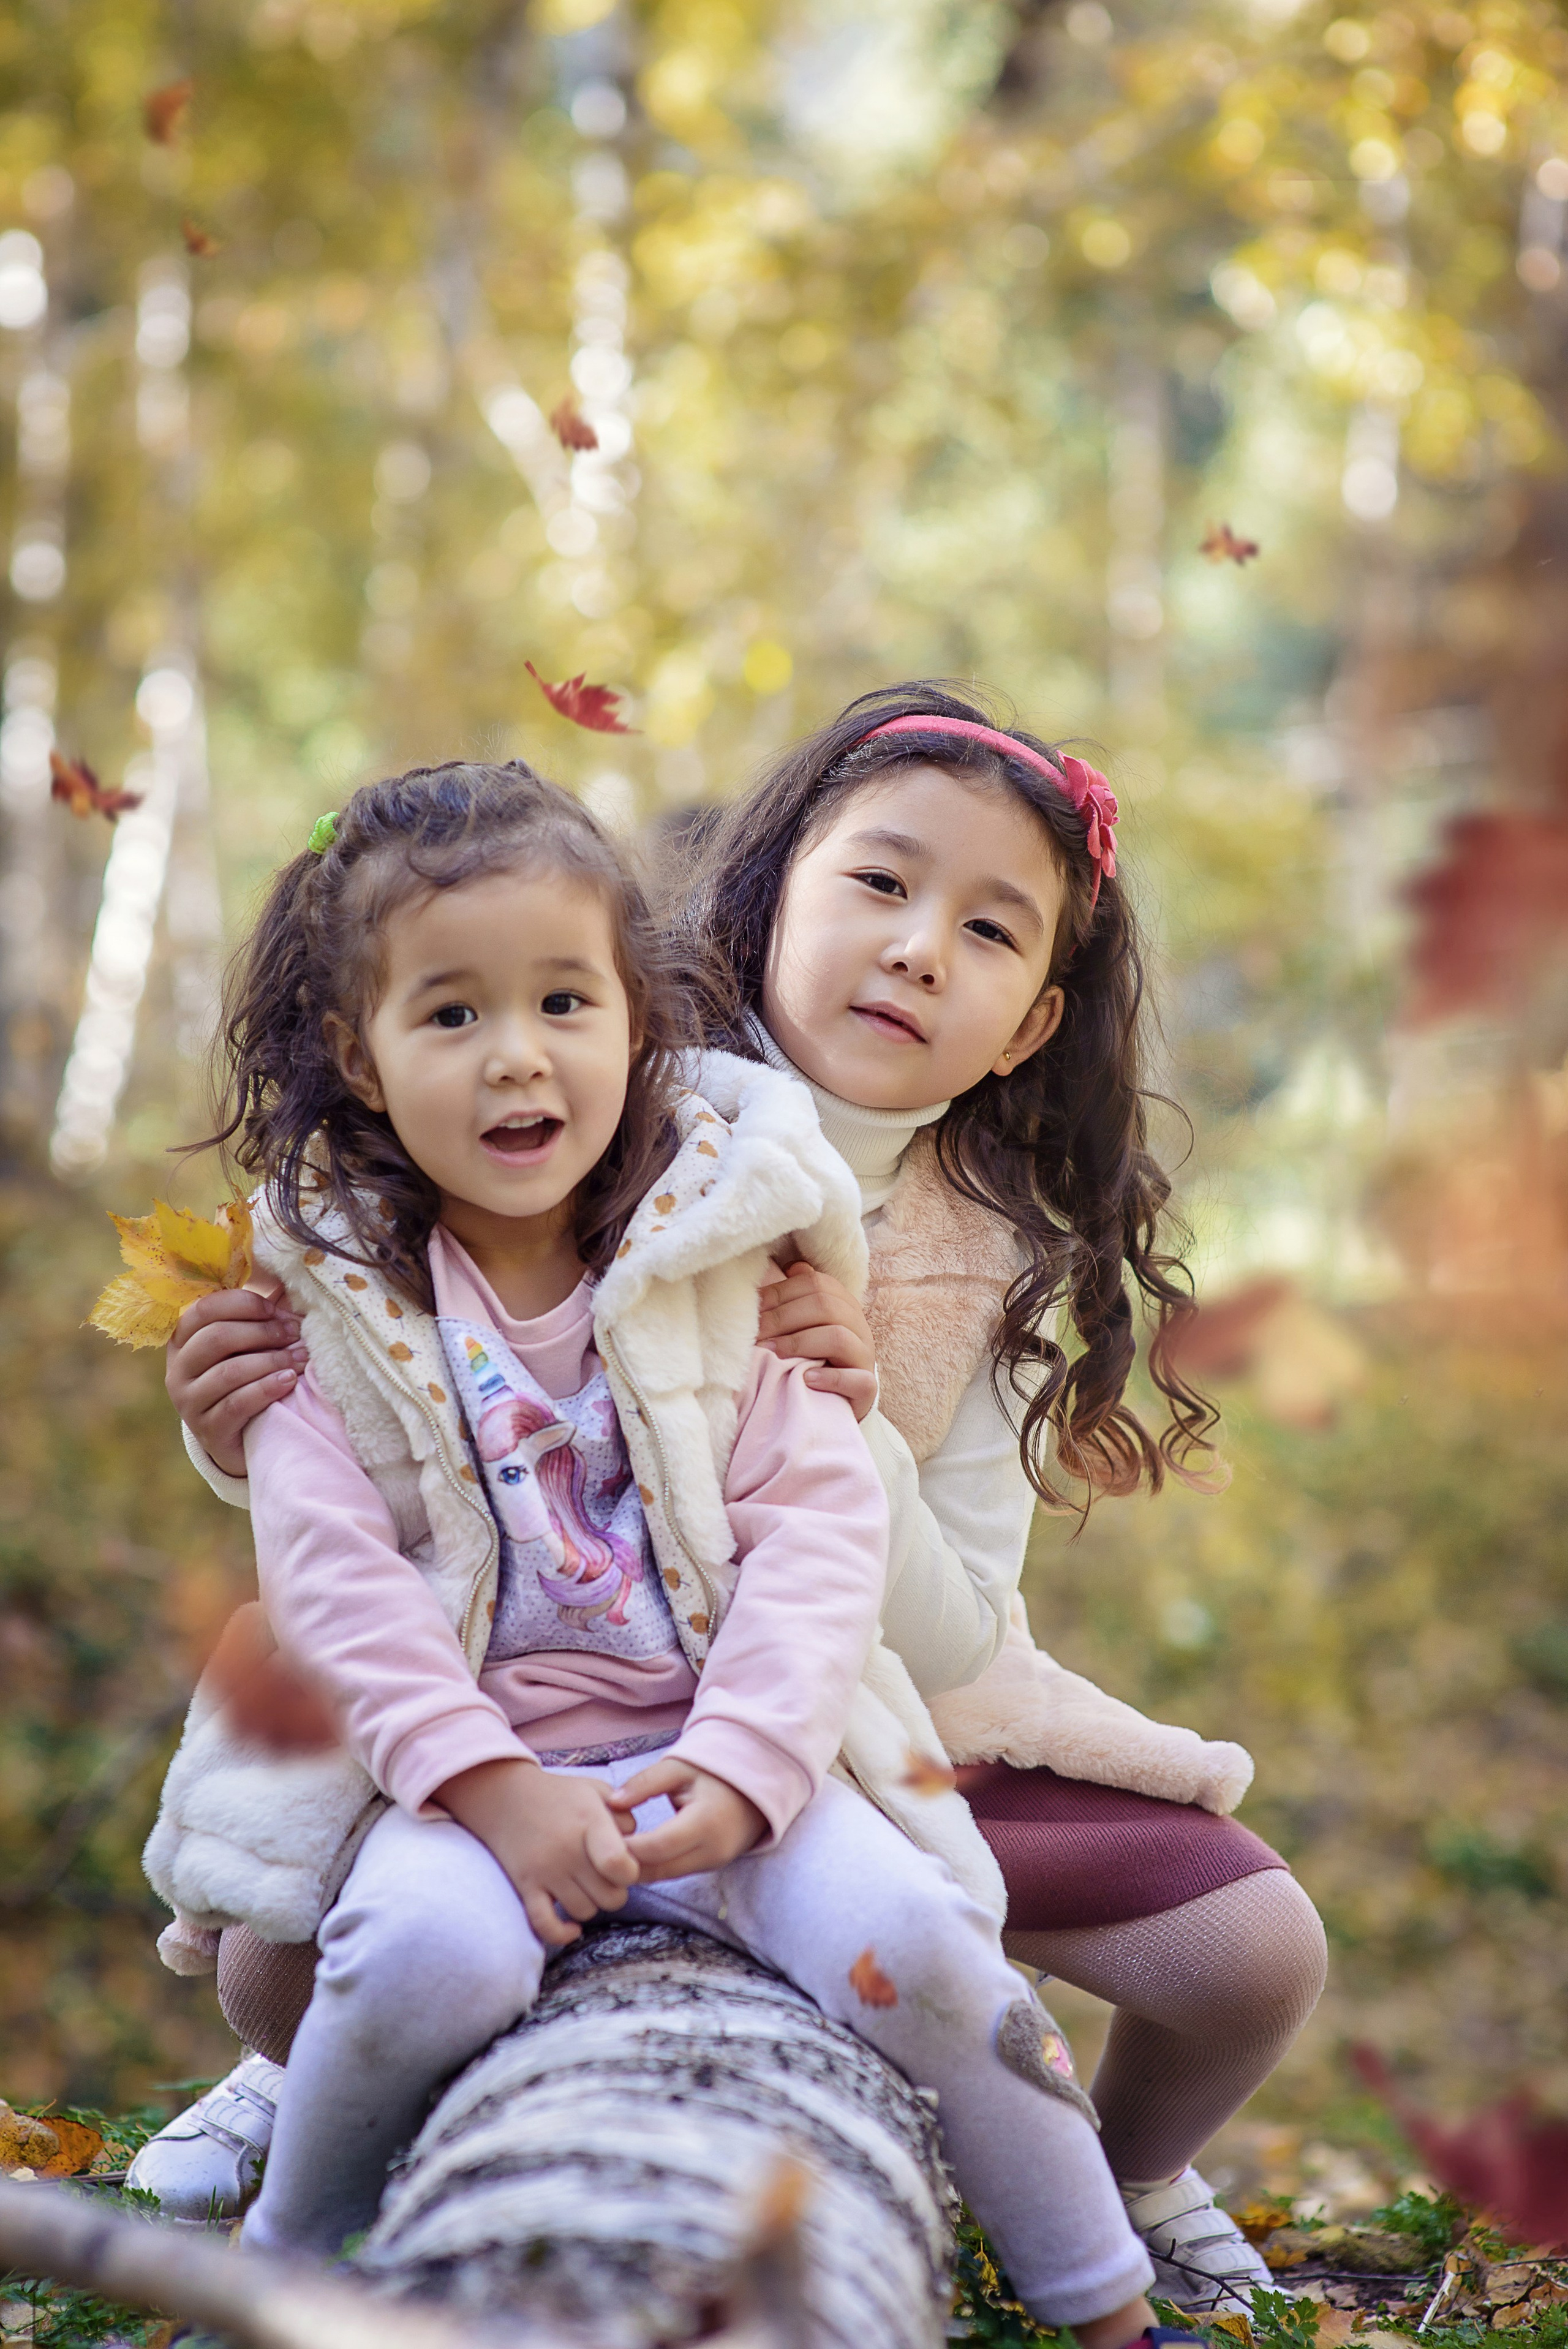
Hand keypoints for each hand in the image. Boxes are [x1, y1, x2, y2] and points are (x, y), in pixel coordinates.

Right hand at [166, 1281, 307, 1477]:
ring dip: (270, 1361)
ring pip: (227, 1372)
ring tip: (299, 1359)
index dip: (243, 1304)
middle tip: (296, 1334)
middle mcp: (179, 1370)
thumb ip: (258, 1315)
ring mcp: (189, 1403)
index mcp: (184, 1340)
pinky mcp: (208, 1431)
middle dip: (261, 1333)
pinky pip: (236, 1404)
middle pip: (216, 1338)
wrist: (243, 1439)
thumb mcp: (247, 1345)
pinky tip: (288, 1381)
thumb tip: (286, 1279)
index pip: (204, 1309)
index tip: (276, 1310)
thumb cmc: (248, 1379)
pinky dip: (266, 1389)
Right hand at [435, 1756, 638, 1947]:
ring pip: (584, 1912)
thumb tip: (639, 1843)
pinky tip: (572, 1927)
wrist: (504, 1796)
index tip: (625, 1864)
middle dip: (615, 1890)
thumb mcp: (595, 1791)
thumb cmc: (558, 1795)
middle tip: (605, 1876)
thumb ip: (623, 1814)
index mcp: (588, 1821)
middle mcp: (567, 1849)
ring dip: (591, 1904)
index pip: (619, 1864)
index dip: (630, 1872)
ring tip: (585, 1885)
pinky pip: (545, 1925)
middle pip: (609, 1896)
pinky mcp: (525, 1886)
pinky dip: (561, 1933)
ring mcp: (544, 1871)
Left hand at [609, 1758, 765, 1881]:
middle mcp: (712, 1850)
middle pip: (657, 1869)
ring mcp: (713, 1863)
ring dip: (637, 1867)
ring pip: (663, 1876)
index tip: (600, 1835)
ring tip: (611, 1849)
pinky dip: (652, 1865)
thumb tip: (611, 1802)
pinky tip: (633, 1851)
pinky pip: (673, 1872)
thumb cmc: (714, 1773)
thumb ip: (645, 1783)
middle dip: (626, 1862)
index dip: (626, 1846)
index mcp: (705, 1822)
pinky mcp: (710, 1867)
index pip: (657, 1846)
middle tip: (597, 1848)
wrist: (754, 1787)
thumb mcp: (680, 1768)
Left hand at [757, 1261, 877, 1422]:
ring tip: (773, 1353)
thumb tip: (792, 1267)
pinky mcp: (868, 1388)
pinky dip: (830, 1378)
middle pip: (826, 1306)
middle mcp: (858, 1326)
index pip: (815, 1284)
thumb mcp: (807, 1325)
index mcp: (843, 1304)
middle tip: (755, 1334)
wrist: (837, 1401)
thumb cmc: (815, 1358)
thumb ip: (800, 1297)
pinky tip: (806, 1379)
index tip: (752, 1310)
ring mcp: (865, 1356)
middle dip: (783, 1317)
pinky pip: (857, 1379)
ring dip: (800, 1343)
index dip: (781, 1293)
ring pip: (839, 1337)